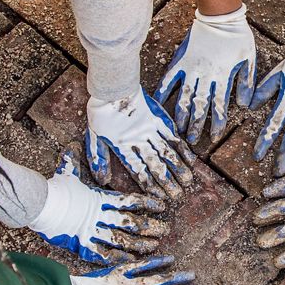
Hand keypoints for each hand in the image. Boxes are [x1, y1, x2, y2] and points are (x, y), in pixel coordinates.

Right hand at [31, 152, 169, 264]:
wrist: (39, 205)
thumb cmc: (54, 189)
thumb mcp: (66, 172)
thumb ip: (73, 160)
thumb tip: (72, 144)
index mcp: (101, 198)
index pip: (131, 200)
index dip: (148, 203)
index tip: (162, 206)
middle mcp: (102, 215)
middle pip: (132, 222)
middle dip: (150, 227)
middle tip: (165, 230)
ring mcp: (94, 231)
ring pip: (123, 240)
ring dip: (140, 244)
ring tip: (155, 245)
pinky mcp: (83, 245)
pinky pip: (105, 254)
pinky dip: (119, 257)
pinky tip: (132, 260)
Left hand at [85, 85, 194, 199]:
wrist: (112, 88)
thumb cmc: (100, 113)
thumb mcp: (94, 137)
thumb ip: (99, 159)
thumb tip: (102, 181)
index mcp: (123, 147)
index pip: (139, 171)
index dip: (151, 185)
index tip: (160, 197)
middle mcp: (139, 141)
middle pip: (156, 165)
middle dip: (168, 182)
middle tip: (178, 195)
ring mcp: (151, 130)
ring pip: (168, 152)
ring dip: (179, 168)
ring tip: (188, 181)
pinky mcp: (159, 119)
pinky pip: (173, 136)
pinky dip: (183, 149)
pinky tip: (190, 159)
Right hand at [156, 4, 256, 143]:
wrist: (220, 15)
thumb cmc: (238, 37)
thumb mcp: (249, 60)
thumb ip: (246, 83)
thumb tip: (244, 106)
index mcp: (223, 77)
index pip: (219, 106)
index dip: (217, 123)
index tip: (215, 137)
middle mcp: (205, 76)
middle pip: (199, 106)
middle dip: (196, 125)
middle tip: (192, 141)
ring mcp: (191, 69)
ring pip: (184, 97)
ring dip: (181, 116)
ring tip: (178, 130)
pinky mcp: (181, 61)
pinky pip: (169, 79)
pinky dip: (163, 92)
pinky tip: (158, 105)